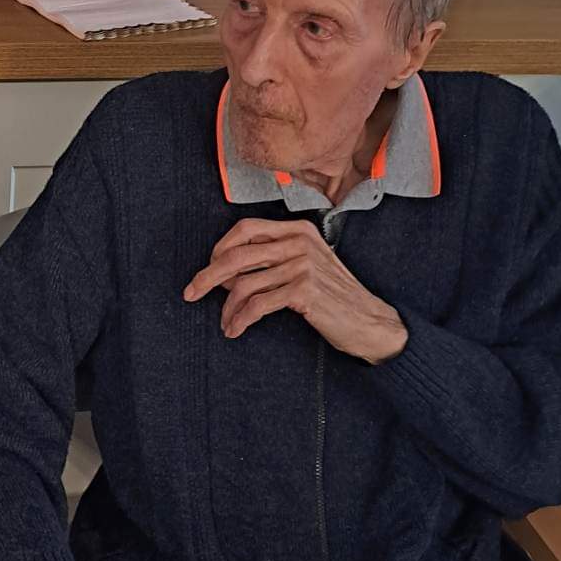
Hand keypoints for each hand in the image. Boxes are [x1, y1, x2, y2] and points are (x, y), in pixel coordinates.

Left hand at [184, 218, 407, 363]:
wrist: (371, 321)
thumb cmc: (334, 297)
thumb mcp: (305, 267)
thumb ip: (271, 261)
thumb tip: (225, 275)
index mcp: (297, 230)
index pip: (245, 230)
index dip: (220, 248)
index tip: (208, 269)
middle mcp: (299, 242)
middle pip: (237, 255)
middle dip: (207, 276)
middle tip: (190, 293)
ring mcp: (302, 265)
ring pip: (244, 284)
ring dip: (227, 308)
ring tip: (225, 323)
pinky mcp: (304, 290)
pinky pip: (257, 305)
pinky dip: (240, 319)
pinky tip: (235, 330)